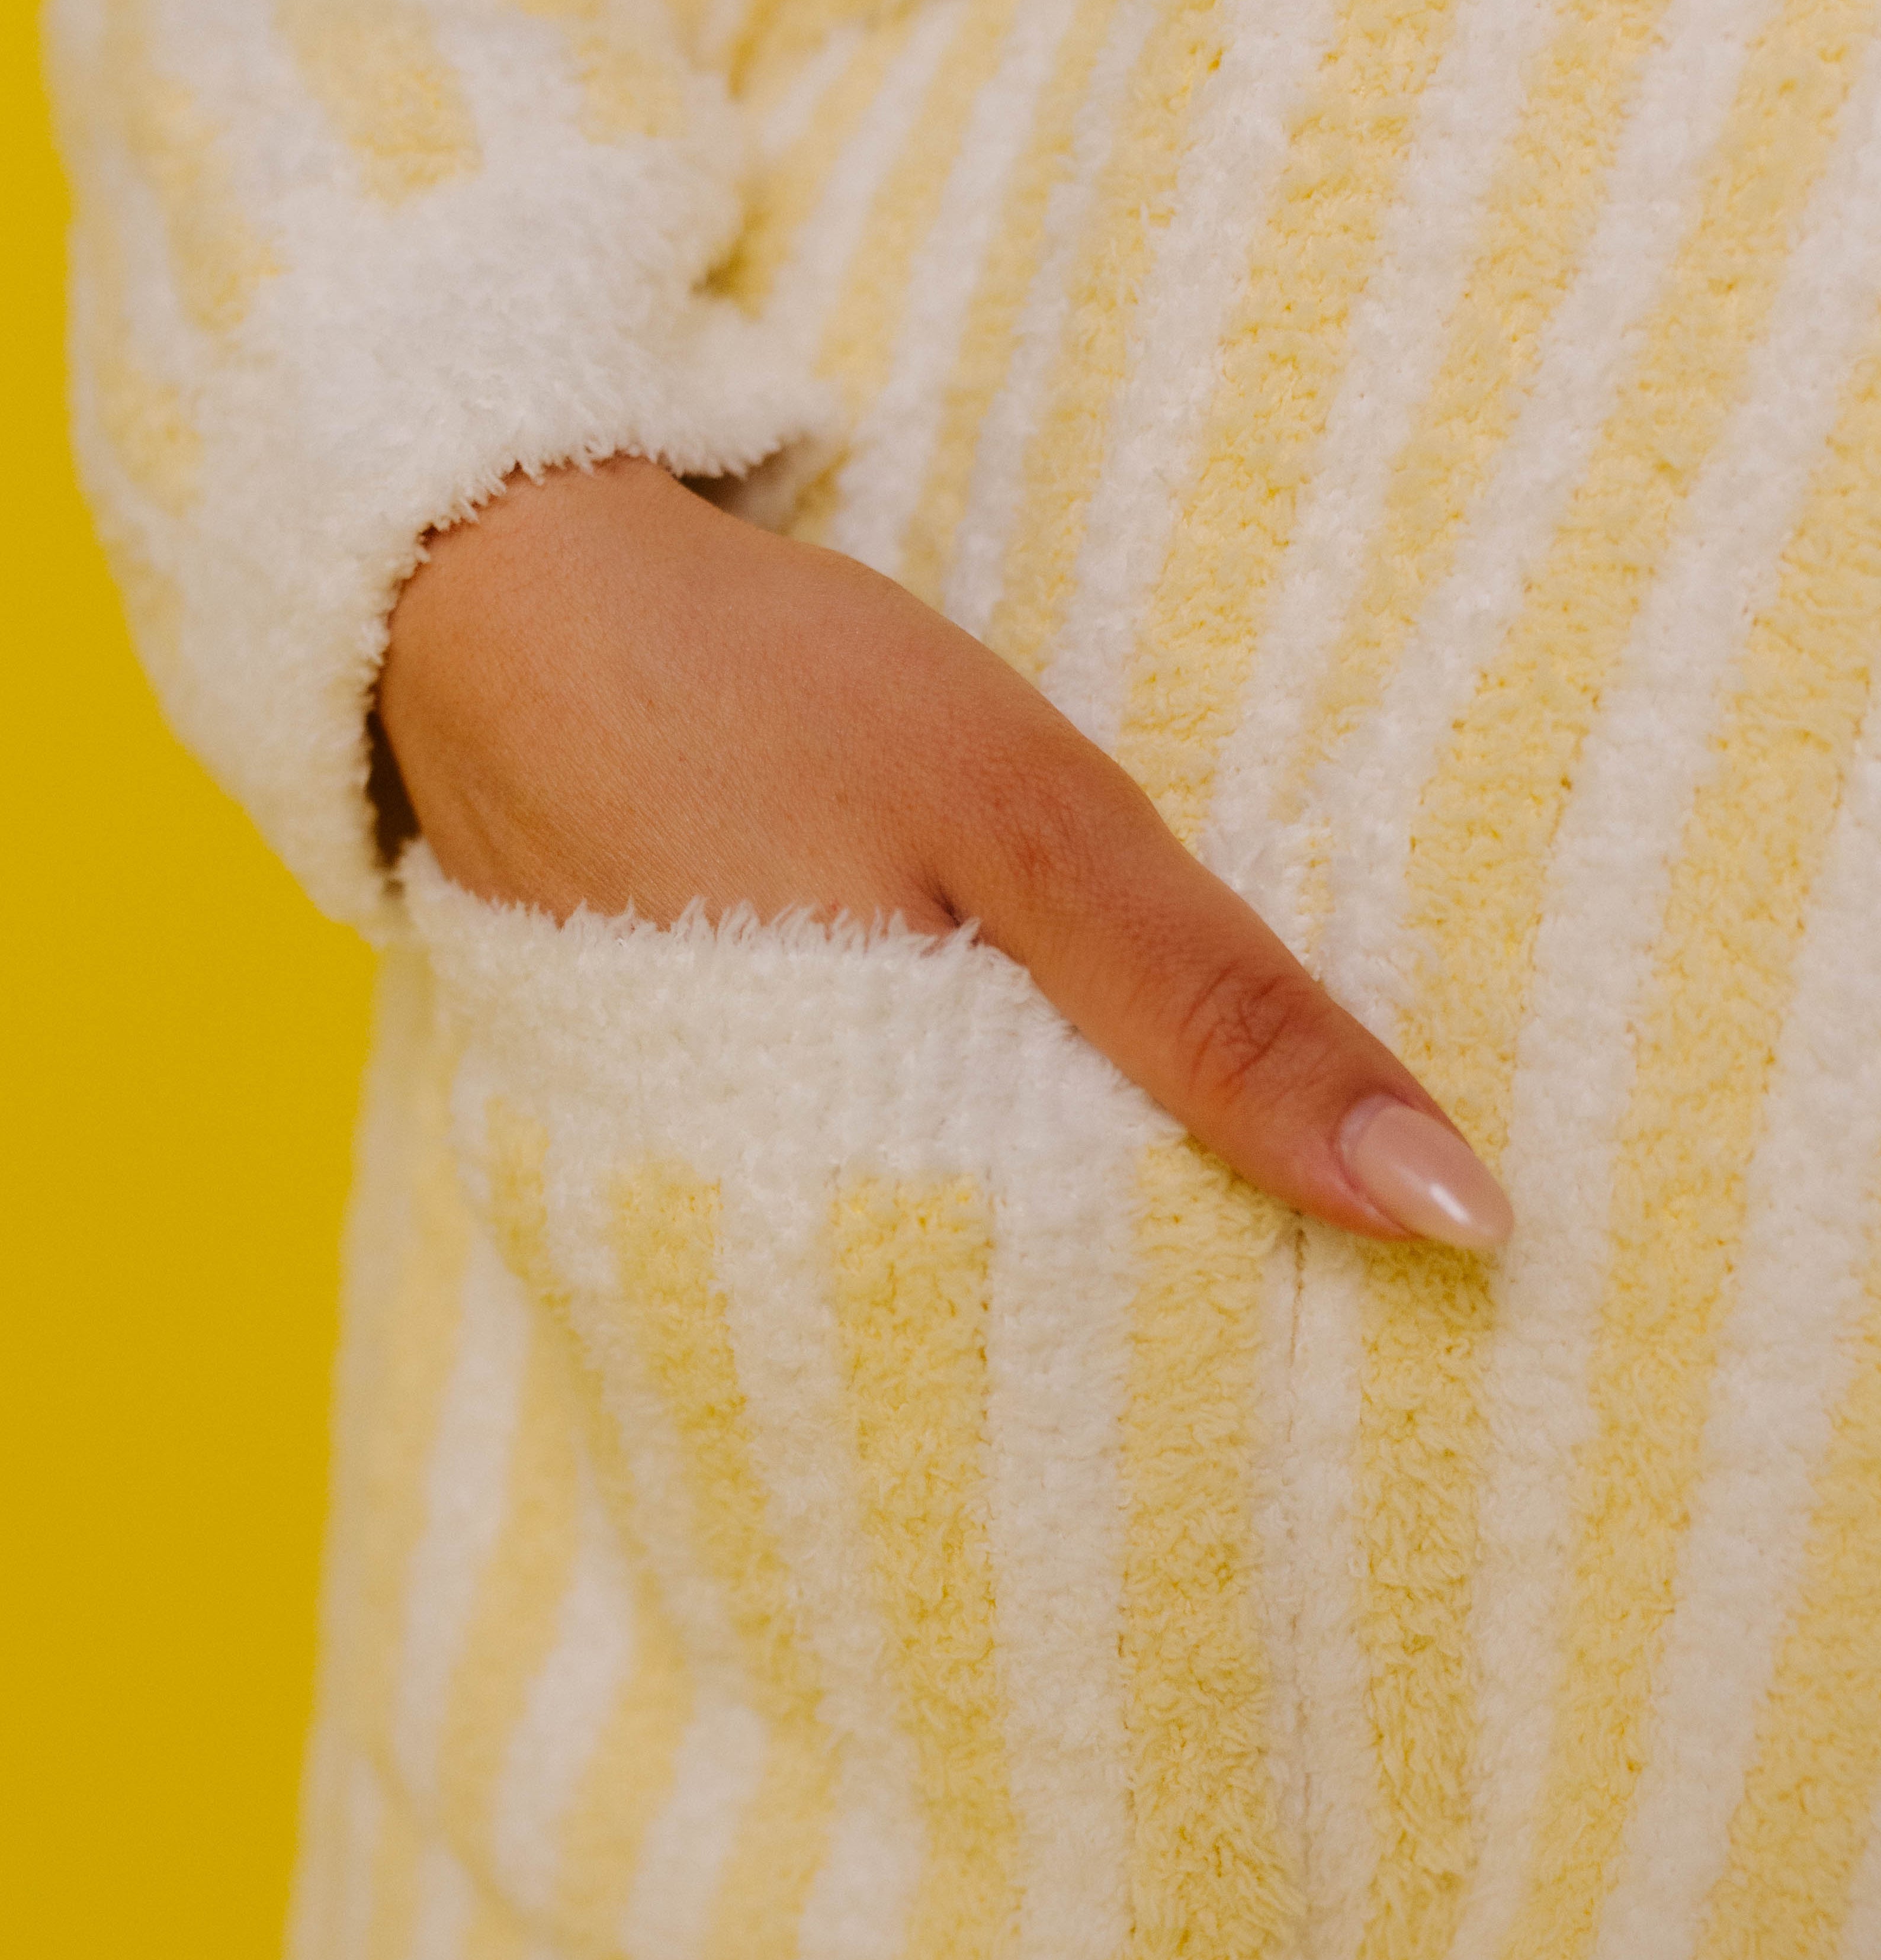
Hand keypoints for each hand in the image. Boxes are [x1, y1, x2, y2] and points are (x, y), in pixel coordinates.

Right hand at [376, 458, 1509, 1248]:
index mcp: (858, 1208)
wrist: (501, 595)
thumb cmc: (769, 693)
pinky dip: (940, 1174)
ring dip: (1047, 1246)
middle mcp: (767, 1250)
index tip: (1350, 1312)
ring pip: (929, 1276)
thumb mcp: (1032, 821)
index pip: (1094, 1364)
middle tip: (1275, 1282)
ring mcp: (700, 1204)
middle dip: (1145, 1314)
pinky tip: (998, 1121)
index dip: (1228, 1344)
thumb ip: (1224, 1011)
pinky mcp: (669, 1137)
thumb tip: (1458, 1215)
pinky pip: (839, 1204)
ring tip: (1161, 1210)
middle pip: (1010, 1344)